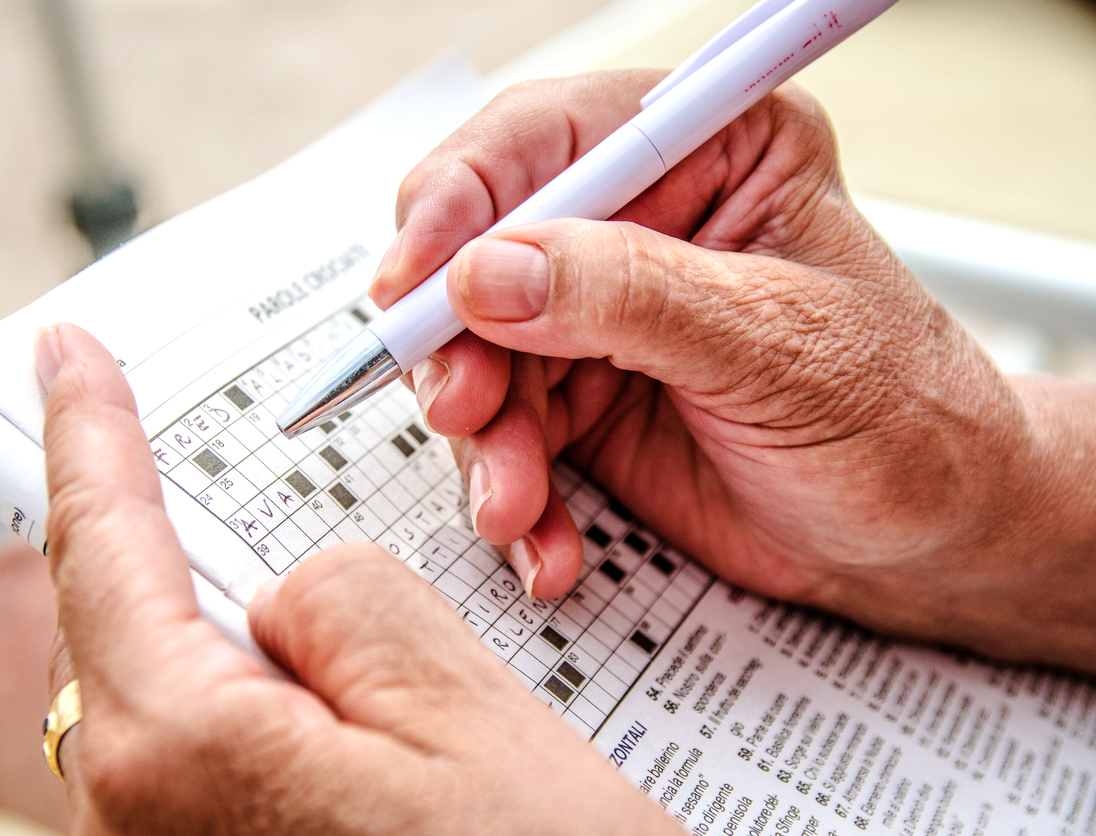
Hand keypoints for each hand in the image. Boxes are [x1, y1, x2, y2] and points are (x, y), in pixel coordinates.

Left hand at [37, 323, 677, 834]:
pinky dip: (257, 690)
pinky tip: (339, 705)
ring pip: (176, 681)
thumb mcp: (456, 705)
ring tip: (327, 628)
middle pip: (123, 613)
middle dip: (154, 523)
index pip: (106, 542)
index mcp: (181, 750)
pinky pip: (213, 743)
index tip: (69, 357)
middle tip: (176, 447)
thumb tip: (285, 592)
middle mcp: (144, 819)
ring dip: (233, 623)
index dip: (89, 430)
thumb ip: (343, 596)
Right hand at [370, 71, 1095, 668]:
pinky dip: (512, 496)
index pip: (543, 142)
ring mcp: (601, 316)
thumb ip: (630, 298)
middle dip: (459, 344)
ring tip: (517, 505)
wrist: (922, 536)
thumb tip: (488, 273)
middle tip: (464, 408)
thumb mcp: (773, 345)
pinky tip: (547, 540)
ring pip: (478, 356)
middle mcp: (639, 224)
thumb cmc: (900, 420)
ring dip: (485, 440)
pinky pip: (504, 436)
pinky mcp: (582, 398)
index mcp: (709, 152)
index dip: (459, 202)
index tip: (414, 282)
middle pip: (482, 253)